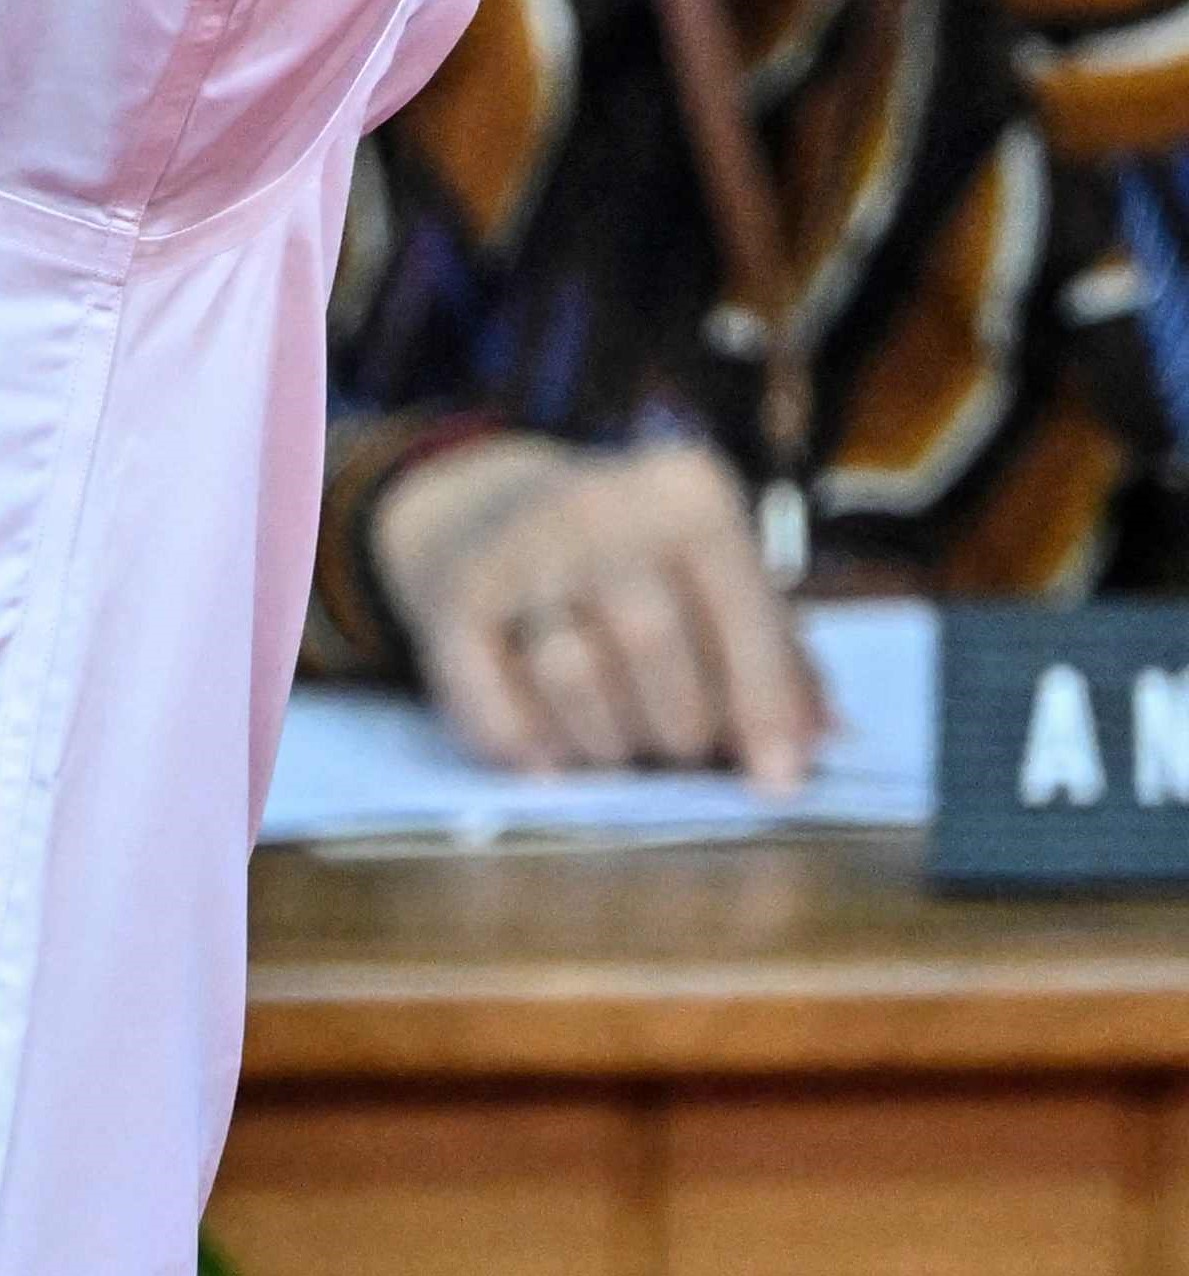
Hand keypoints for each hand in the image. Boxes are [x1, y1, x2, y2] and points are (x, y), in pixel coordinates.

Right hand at [364, 433, 821, 787]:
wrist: (494, 508)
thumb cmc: (644, 564)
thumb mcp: (721, 578)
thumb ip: (779, 655)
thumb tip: (824, 742)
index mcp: (685, 493)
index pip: (740, 611)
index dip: (764, 705)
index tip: (779, 783)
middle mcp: (596, 505)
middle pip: (652, 645)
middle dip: (682, 728)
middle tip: (684, 751)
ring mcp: (515, 547)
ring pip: (571, 677)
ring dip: (609, 744)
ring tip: (622, 746)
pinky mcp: (451, 599)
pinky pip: (496, 705)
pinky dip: (531, 750)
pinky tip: (554, 762)